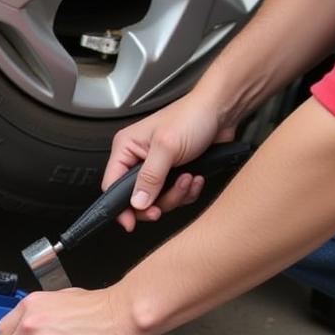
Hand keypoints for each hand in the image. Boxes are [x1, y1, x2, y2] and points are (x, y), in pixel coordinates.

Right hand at [103, 92, 235, 231]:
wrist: (222, 111)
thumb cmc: (192, 116)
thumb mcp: (167, 148)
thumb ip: (150, 178)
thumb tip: (137, 202)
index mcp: (127, 148)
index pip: (112, 186)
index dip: (120, 207)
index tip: (130, 222)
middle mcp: (138, 159)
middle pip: (136, 199)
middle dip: (156, 202)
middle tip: (166, 202)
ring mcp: (156, 168)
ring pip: (157, 200)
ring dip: (176, 195)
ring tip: (187, 178)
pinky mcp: (173, 174)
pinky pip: (174, 196)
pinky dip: (187, 192)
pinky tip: (195, 177)